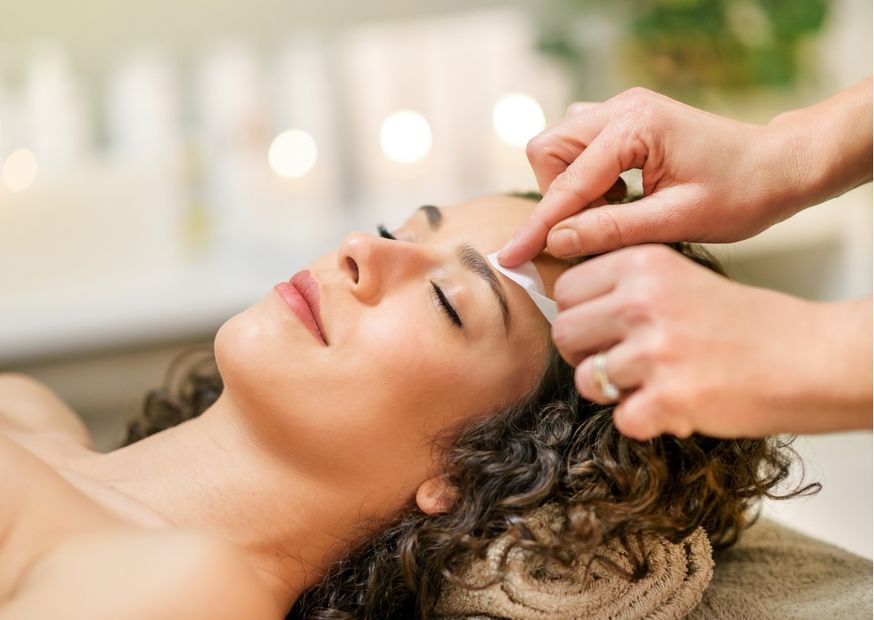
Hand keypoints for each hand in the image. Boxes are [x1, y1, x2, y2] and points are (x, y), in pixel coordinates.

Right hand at [499, 80, 872, 266]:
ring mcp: (621, 110)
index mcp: (635, 128)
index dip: (537, 226)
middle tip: (592, 228)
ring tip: (614, 213)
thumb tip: (557, 240)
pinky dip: (585, 178)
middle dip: (557, 196)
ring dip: (571, 188)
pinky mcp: (625, 121)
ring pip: (558, 147)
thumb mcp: (678, 222)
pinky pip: (578, 147)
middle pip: (548, 150)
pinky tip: (618, 197)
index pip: (568, 184)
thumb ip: (613, 230)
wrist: (778, 166)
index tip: (510, 257)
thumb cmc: (741, 194)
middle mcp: (621, 108)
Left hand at [552, 245, 871, 439]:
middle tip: (622, 362)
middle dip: (586, 354)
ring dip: (614, 391)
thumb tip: (566, 308)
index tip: (599, 328)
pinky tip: (673, 405)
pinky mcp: (669, 397)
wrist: (807, 358)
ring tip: (652, 383)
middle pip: (564, 333)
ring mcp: (655, 351)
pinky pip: (621, 419)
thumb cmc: (746, 323)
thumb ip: (624, 287)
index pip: (565, 289)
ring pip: (586, 380)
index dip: (577, 314)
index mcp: (642, 264)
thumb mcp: (679, 279)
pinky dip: (644, 421)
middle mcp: (642, 302)